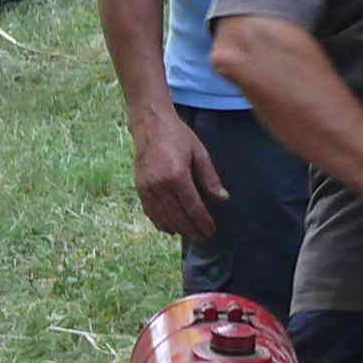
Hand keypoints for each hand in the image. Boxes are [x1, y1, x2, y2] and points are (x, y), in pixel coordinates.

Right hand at [128, 113, 230, 244]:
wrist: (150, 124)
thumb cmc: (178, 136)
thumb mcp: (199, 153)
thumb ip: (210, 178)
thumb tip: (223, 198)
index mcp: (177, 176)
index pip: (193, 207)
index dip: (203, 222)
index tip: (212, 231)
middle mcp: (160, 185)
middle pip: (178, 216)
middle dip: (193, 229)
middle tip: (204, 237)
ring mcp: (147, 188)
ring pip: (163, 218)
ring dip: (178, 229)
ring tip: (190, 235)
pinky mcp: (139, 188)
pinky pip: (150, 212)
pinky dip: (161, 223)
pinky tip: (171, 228)